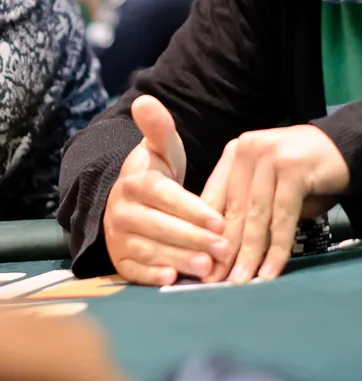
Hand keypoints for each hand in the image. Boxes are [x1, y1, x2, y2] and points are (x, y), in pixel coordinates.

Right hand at [104, 95, 230, 285]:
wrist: (129, 199)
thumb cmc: (157, 173)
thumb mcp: (161, 148)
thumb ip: (159, 128)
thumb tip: (145, 100)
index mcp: (136, 182)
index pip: (166, 197)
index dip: (193, 210)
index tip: (220, 220)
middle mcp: (123, 211)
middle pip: (160, 227)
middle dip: (193, 239)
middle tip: (223, 249)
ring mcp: (118, 237)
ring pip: (149, 250)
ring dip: (179, 260)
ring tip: (208, 268)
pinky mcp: (119, 260)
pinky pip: (134, 271)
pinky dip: (152, 276)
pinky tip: (172, 279)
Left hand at [201, 125, 349, 283]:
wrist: (347, 150)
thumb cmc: (304, 174)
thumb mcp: (267, 186)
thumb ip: (246, 208)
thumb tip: (220, 252)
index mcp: (236, 153)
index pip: (214, 198)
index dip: (207, 235)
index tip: (202, 267)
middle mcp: (249, 149)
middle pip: (234, 209)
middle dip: (226, 250)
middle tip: (216, 281)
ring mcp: (272, 156)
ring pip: (256, 215)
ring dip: (249, 253)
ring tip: (242, 282)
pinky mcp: (294, 169)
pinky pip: (283, 217)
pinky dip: (277, 248)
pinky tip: (270, 270)